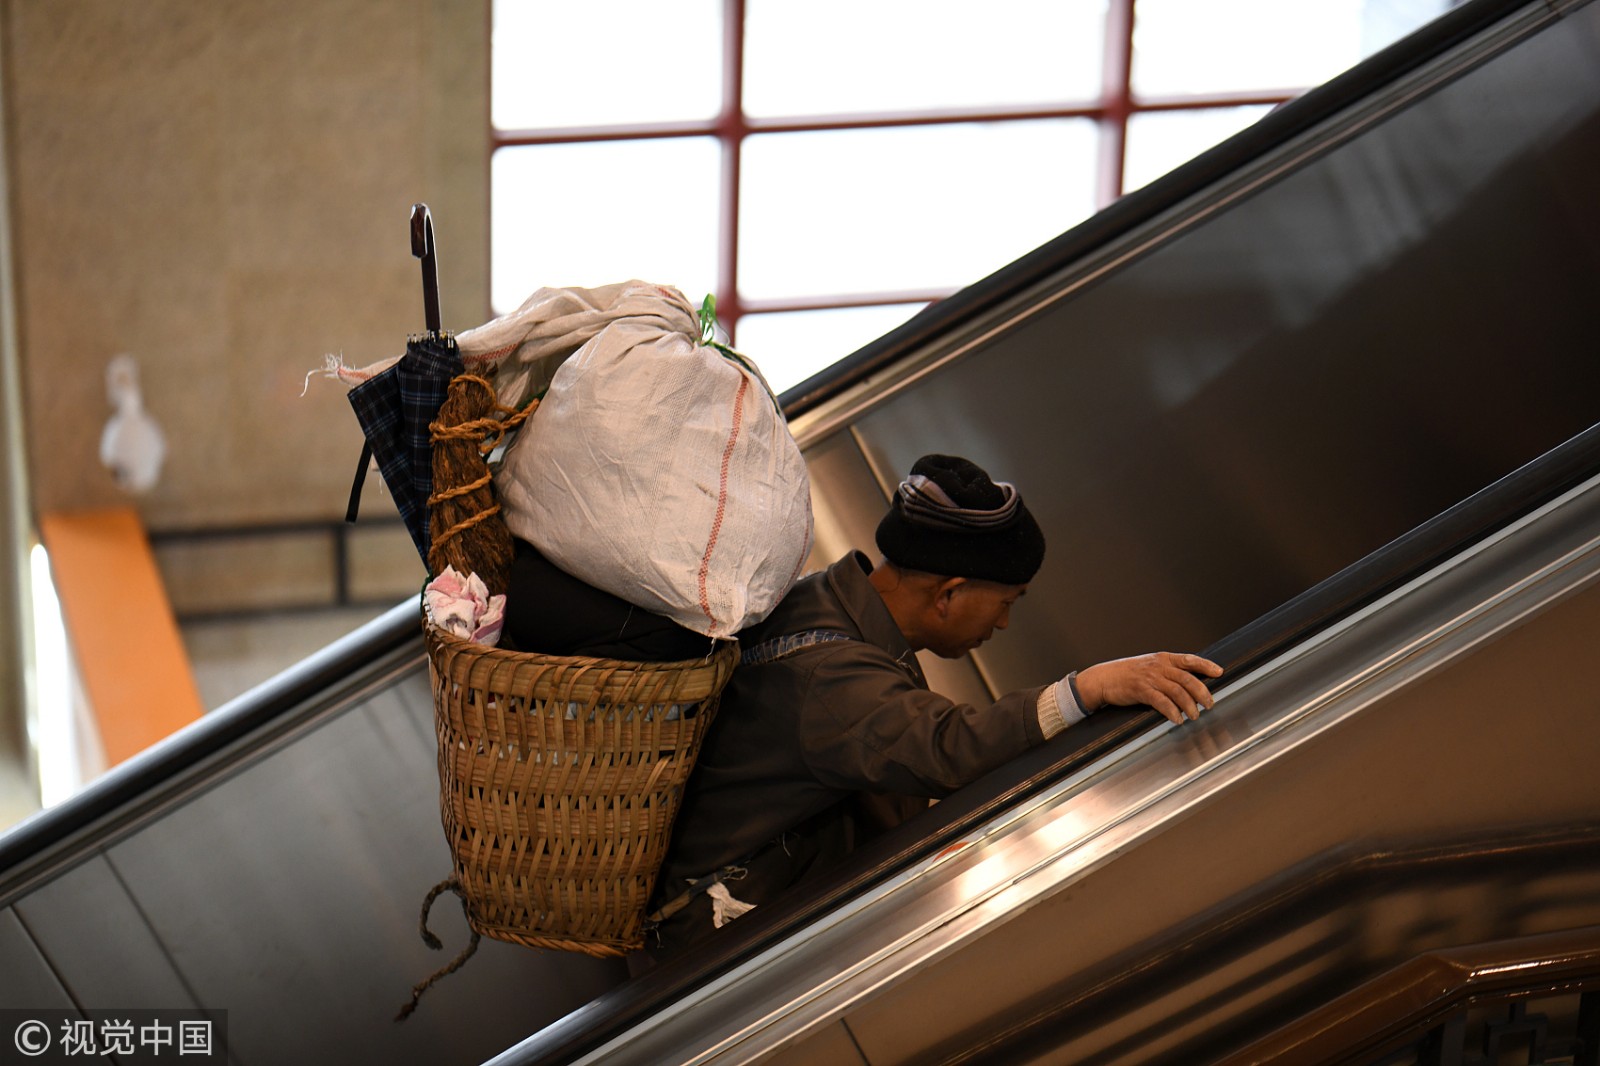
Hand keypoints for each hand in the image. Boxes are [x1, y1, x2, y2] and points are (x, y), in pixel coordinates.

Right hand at [1075, 652, 1223, 724]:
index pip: (1190, 659)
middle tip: (1210, 704)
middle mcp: (1159, 666)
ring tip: (1195, 716)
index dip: (1206, 665)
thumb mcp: (1149, 666)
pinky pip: (1162, 702)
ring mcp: (1150, 678)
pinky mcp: (1141, 690)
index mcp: (1163, 658)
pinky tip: (1177, 719)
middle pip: (1188, 679)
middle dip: (1202, 693)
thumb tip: (1189, 682)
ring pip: (1178, 691)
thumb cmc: (1127, 674)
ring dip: (1189, 706)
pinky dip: (1172, 712)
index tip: (1219, 672)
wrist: (1103, 678)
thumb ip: (1167, 671)